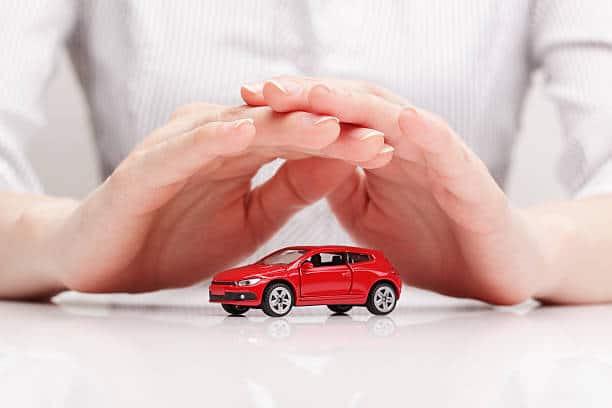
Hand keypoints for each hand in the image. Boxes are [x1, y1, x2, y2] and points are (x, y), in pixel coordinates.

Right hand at [38, 103, 392, 292]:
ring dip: (283, 126)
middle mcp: (211, 138)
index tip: (385, 149)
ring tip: (327, 125)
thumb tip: (340, 161)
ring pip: (237, 130)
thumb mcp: (252, 219)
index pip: (299, 139)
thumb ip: (291, 188)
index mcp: (239, 149)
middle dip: (327, 128)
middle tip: (375, 131)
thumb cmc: (174, 238)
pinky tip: (242, 135)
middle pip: (277, 126)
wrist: (105, 261)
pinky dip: (212, 140)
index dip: (342, 142)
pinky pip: (183, 150)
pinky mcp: (145, 168)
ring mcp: (178, 148)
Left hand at [241, 77, 552, 303]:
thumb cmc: (433, 239)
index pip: (332, 117)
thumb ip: (336, 183)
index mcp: (380, 151)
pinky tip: (403, 121)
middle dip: (310, 95)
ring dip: (356, 105)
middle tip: (266, 87)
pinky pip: (446, 152)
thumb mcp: (365, 214)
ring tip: (317, 93)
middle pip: (355, 107)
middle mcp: (407, 144)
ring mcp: (438, 158)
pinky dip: (426, 134)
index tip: (246, 99)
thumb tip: (299, 158)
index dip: (291, 108)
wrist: (496, 270)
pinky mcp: (470, 180)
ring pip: (395, 119)